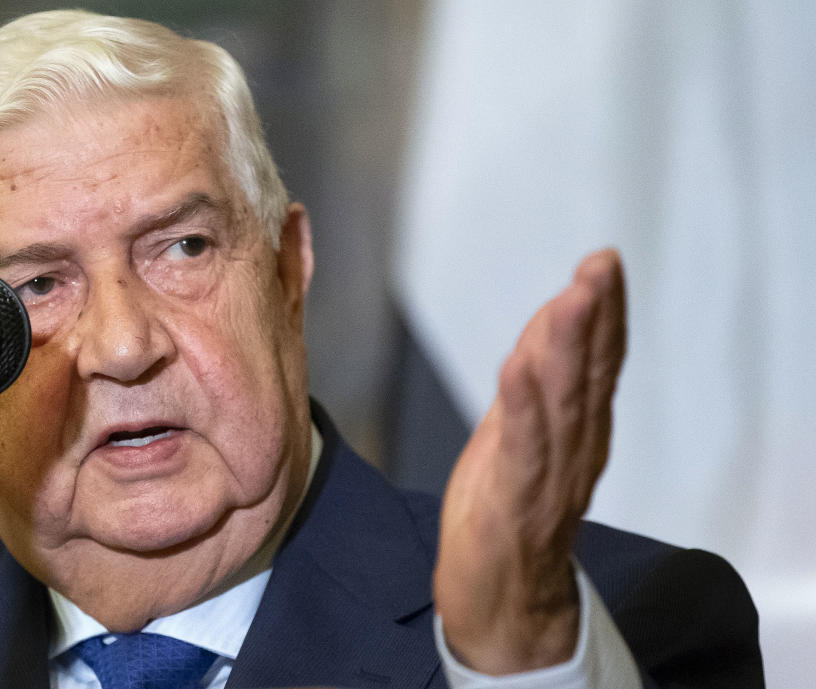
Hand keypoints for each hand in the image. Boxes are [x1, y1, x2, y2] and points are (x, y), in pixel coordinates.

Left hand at [433, 249, 626, 674]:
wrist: (500, 596)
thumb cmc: (509, 507)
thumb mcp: (521, 430)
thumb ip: (538, 378)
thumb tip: (550, 318)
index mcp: (576, 429)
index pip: (597, 362)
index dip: (605, 313)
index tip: (605, 263)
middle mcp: (574, 449)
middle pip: (589, 376)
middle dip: (596, 317)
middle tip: (602, 266)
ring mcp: (548, 477)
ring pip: (564, 406)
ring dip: (569, 350)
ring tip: (573, 300)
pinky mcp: (514, 503)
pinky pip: (522, 451)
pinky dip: (523, 408)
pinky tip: (518, 369)